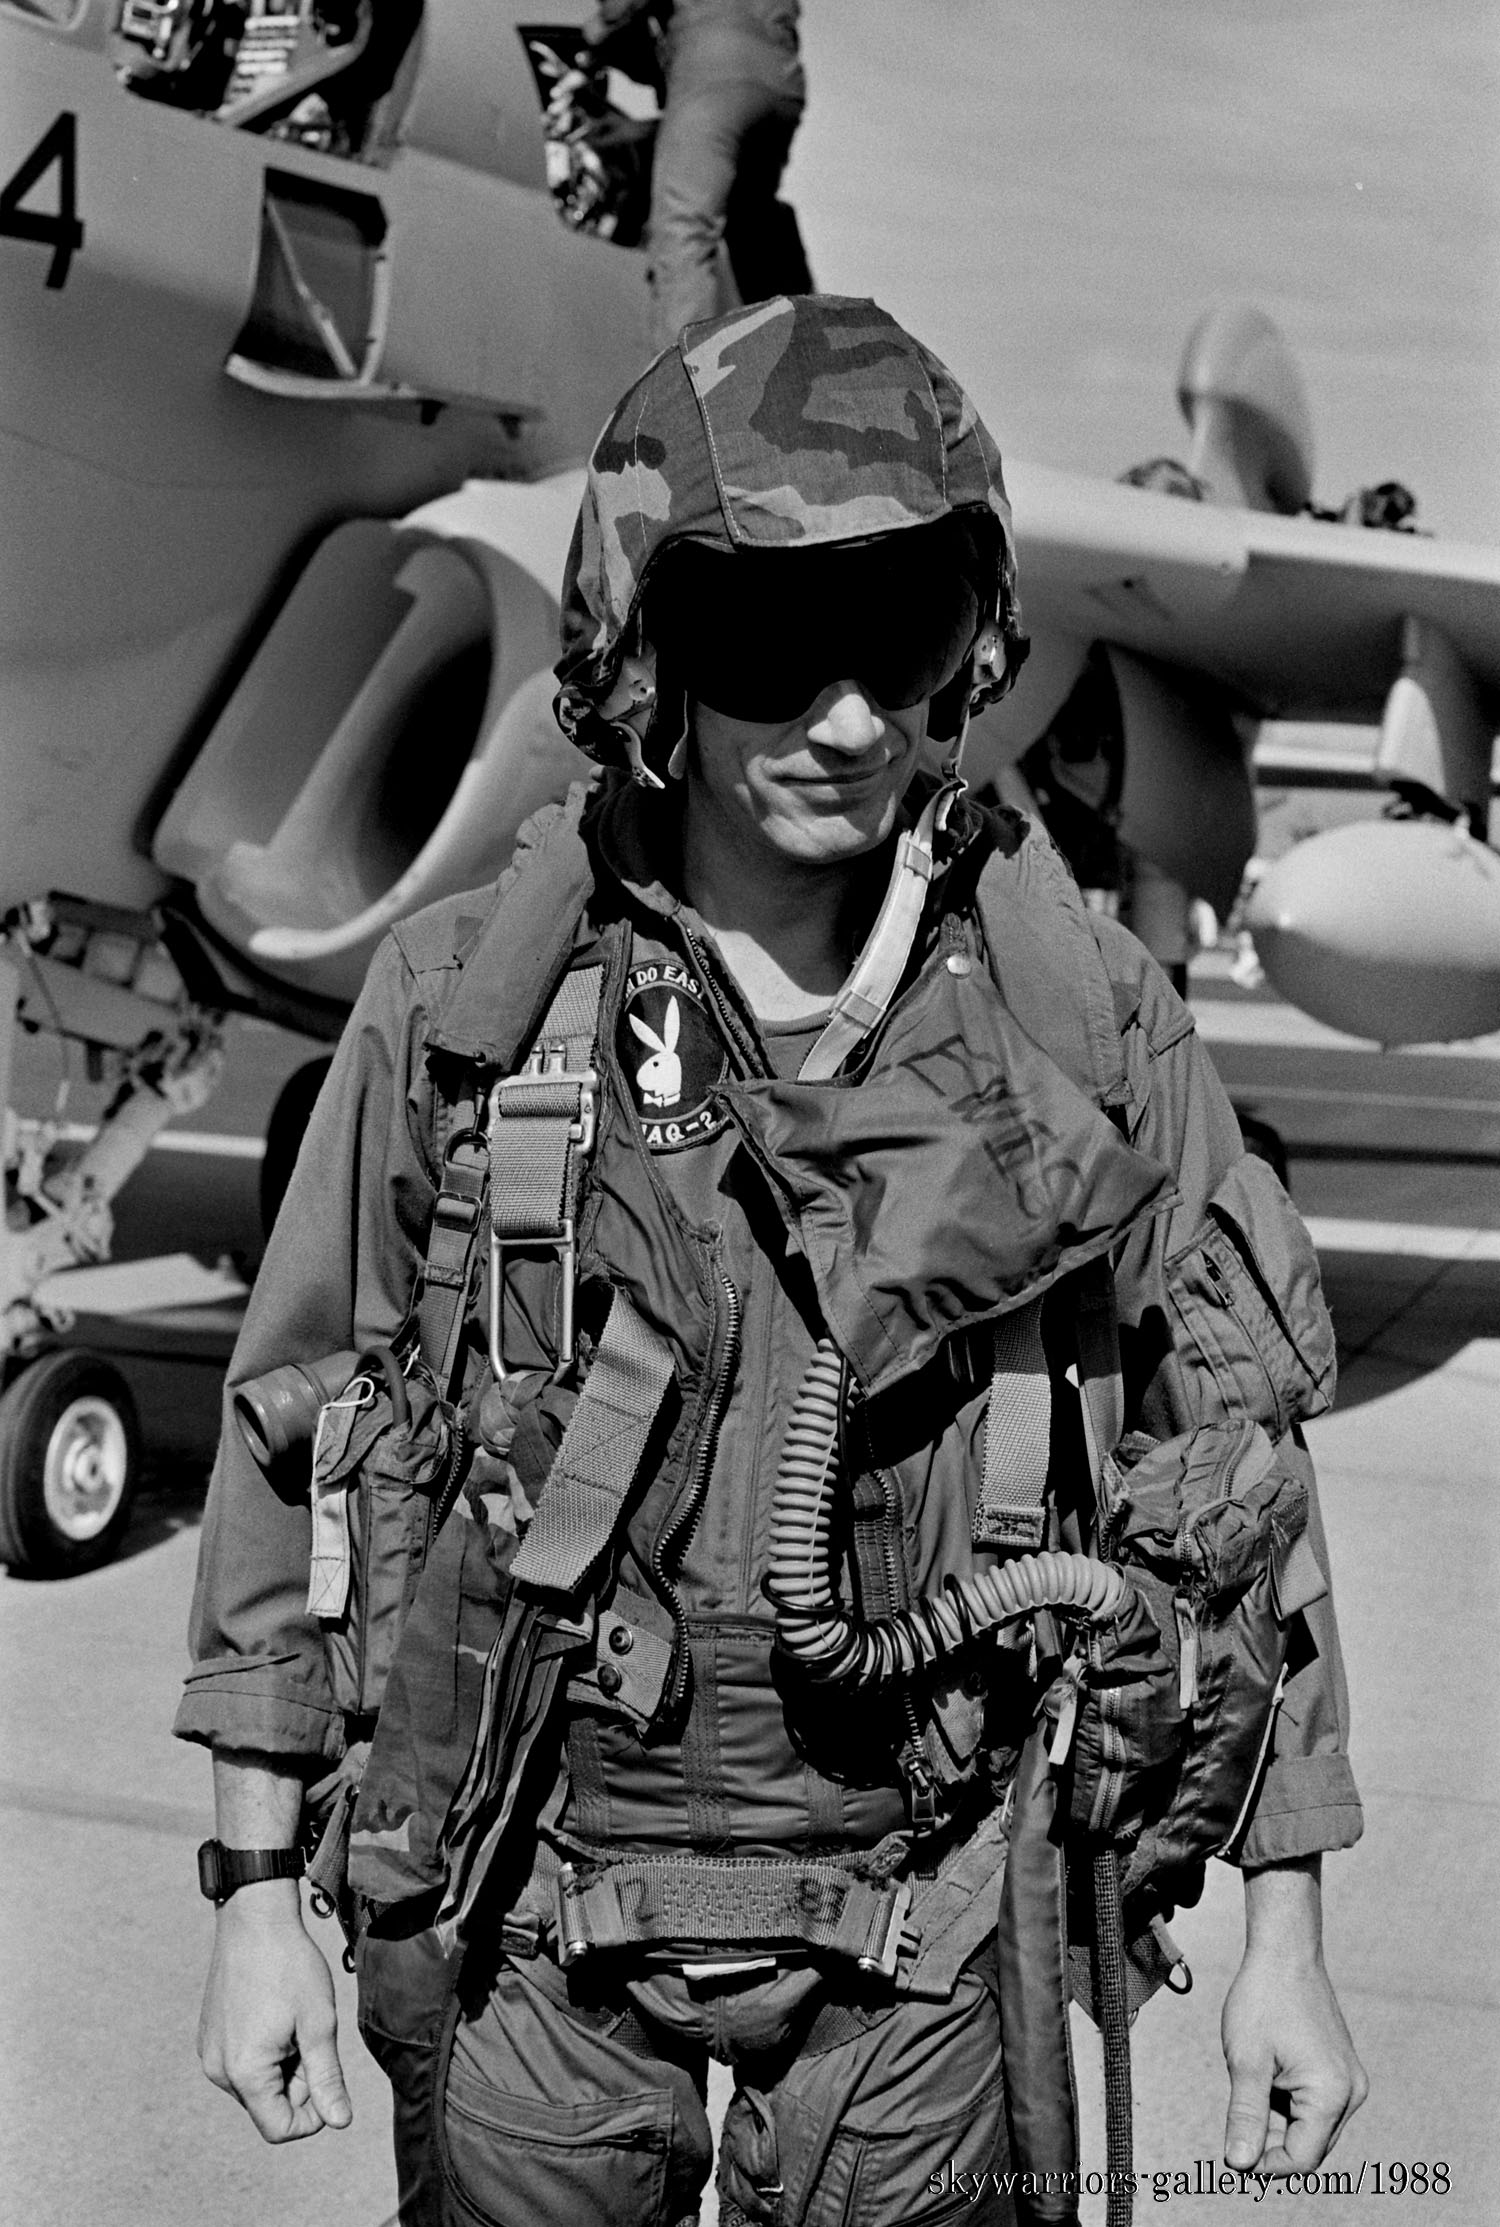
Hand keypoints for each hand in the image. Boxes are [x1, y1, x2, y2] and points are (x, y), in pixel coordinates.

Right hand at [198, 1884, 352, 2142]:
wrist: (253, 1918)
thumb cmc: (290, 1966)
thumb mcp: (319, 2023)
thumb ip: (327, 2078)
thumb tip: (340, 2122)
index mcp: (244, 2072)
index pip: (279, 2128)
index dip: (312, 2116)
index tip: (327, 2076)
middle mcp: (218, 2070)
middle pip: (268, 2105)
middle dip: (298, 2082)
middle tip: (313, 2034)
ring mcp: (209, 2053)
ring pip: (257, 2084)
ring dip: (283, 2065)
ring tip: (294, 2020)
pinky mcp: (209, 2037)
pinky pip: (242, 2063)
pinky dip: (265, 2051)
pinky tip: (275, 2014)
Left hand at [1221, 1860, 1367, 2174]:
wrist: (1285, 1953)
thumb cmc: (1263, 2000)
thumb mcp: (1245, 2062)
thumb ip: (1245, 2117)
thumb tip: (1239, 2165)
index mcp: (1331, 2095)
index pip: (1300, 2159)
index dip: (1264, 2165)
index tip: (1232, 2157)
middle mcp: (1351, 2093)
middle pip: (1309, 2147)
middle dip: (1272, 2144)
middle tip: (1235, 2125)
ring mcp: (1349, 2081)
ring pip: (1311, 2128)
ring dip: (1278, 2120)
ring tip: (1251, 2082)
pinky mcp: (1342, 2070)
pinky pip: (1315, 2106)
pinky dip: (1288, 2103)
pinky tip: (1266, 2073)